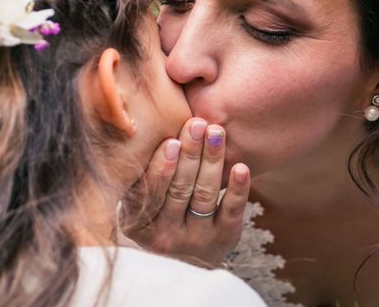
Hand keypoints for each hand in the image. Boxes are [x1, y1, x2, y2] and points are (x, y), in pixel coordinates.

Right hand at [120, 118, 250, 265]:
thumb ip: (138, 174)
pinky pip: (231, 212)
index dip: (161, 167)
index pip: (151, 192)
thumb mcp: (139, 199)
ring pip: (204, 195)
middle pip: (179, 190)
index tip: (172, 140)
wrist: (185, 255)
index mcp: (137, 224)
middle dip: (190, 154)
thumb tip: (138, 130)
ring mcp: (195, 239)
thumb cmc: (157, 209)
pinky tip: (241, 168)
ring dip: (212, 161)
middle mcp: (165, 236)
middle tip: (197, 124)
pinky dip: (238, 189)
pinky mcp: (223, 239)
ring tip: (216, 133)